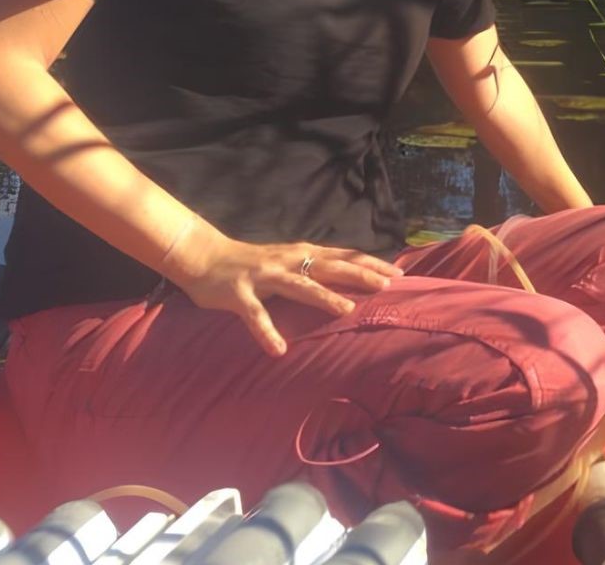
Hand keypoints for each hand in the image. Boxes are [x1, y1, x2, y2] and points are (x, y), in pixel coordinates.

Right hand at [161, 219, 403, 355]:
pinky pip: (255, 315)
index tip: (400, 273)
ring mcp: (264, 276)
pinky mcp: (239, 294)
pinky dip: (266, 332)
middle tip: (387, 286)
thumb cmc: (254, 263)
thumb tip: (351, 279)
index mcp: (303, 254)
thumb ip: (316, 268)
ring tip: (347, 310)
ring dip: (324, 297)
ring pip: (300, 286)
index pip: (344, 257)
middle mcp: (289, 261)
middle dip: (359, 275)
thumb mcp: (290, 261)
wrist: (204, 256)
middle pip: (331, 267)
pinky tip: (278, 349)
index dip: (371, 264)